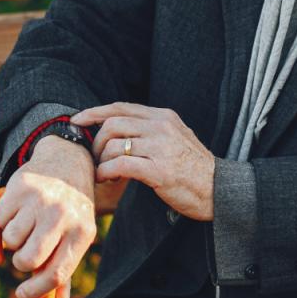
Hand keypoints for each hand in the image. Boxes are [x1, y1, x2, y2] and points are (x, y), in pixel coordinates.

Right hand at [0, 136, 95, 297]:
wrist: (66, 162)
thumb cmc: (69, 211)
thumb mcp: (75, 239)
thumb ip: (63, 277)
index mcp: (82, 233)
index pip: (55, 275)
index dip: (35, 290)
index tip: (20, 293)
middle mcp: (63, 215)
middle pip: (28, 260)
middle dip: (21, 262)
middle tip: (26, 251)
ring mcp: (41, 200)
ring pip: (10, 241)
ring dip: (12, 239)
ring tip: (27, 223)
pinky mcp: (21, 186)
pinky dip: (3, 219)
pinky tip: (20, 207)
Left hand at [70, 102, 215, 220]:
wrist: (218, 189)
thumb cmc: (193, 168)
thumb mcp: (176, 137)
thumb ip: (151, 129)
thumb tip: (117, 128)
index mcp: (164, 117)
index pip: (121, 107)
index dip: (95, 112)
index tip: (77, 120)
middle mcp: (162, 127)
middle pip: (112, 124)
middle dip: (97, 142)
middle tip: (96, 158)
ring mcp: (161, 147)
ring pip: (114, 144)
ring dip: (101, 160)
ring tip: (104, 172)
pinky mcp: (159, 170)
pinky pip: (120, 165)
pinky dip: (106, 172)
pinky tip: (106, 179)